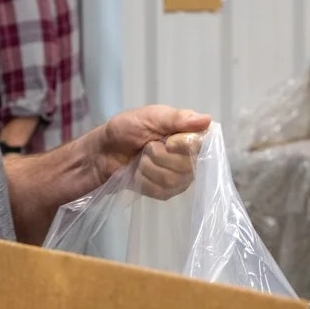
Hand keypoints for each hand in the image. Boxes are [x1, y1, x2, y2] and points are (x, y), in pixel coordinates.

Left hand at [94, 105, 211, 197]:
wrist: (102, 153)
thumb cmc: (125, 130)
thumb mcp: (149, 116)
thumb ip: (177, 118)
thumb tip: (207, 120)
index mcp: (188, 134)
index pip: (203, 144)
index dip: (183, 145)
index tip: (167, 140)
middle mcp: (190, 156)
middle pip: (188, 165)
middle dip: (159, 156)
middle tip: (146, 147)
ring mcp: (180, 176)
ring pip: (174, 179)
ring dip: (149, 168)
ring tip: (140, 159)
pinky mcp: (167, 192)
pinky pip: (163, 191)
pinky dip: (145, 180)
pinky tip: (138, 173)